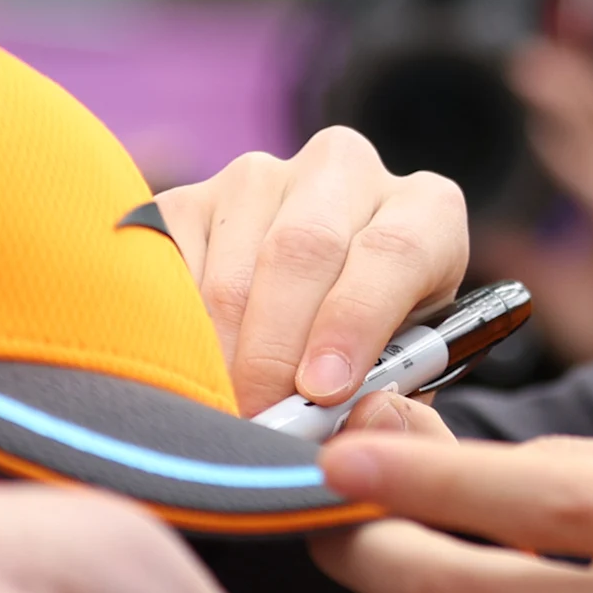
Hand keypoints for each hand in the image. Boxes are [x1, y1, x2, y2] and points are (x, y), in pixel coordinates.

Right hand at [157, 126, 467, 413]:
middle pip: (303, 250)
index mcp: (424, 210)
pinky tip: (183, 373)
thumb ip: (402, 410)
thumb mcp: (405, 382)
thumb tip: (367, 420)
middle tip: (258, 418)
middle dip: (276, 349)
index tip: (322, 388)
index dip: (355, 321)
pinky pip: (167, 269)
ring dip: (220, 355)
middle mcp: (345, 172)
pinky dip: (172, 335)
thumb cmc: (371, 356)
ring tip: (222, 410)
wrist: (317, 316)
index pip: (394, 250)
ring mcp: (261, 179)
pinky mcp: (189, 200)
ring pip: (232, 272)